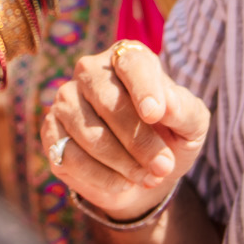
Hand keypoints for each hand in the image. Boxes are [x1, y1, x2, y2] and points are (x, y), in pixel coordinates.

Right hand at [43, 40, 208, 220]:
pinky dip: (101, 176)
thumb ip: (185, 110)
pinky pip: (70, 155)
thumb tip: (167, 105)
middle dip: (138, 140)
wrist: (143, 174)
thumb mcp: (191, 126)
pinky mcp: (52, 132)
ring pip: (88, 132)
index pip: (132, 64)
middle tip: (162, 167)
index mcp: (128, 59)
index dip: (144, 88)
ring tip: (147, 177)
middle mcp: (91, 71)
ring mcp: (66, 100)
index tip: (155, 114)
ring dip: (122, 162)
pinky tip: (122, 184)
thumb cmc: (169, 139)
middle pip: (108, 101)